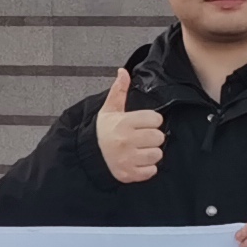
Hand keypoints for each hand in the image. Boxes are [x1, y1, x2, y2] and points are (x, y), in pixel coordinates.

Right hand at [94, 65, 166, 185]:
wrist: (88, 155)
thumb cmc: (102, 132)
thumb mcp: (109, 110)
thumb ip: (119, 91)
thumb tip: (123, 72)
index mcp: (124, 123)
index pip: (156, 119)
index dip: (151, 121)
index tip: (143, 123)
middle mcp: (126, 141)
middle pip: (158, 137)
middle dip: (152, 137)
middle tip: (142, 137)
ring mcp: (128, 159)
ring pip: (157, 155)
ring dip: (151, 153)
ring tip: (140, 150)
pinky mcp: (129, 174)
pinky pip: (151, 171)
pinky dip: (147, 168)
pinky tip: (138, 161)